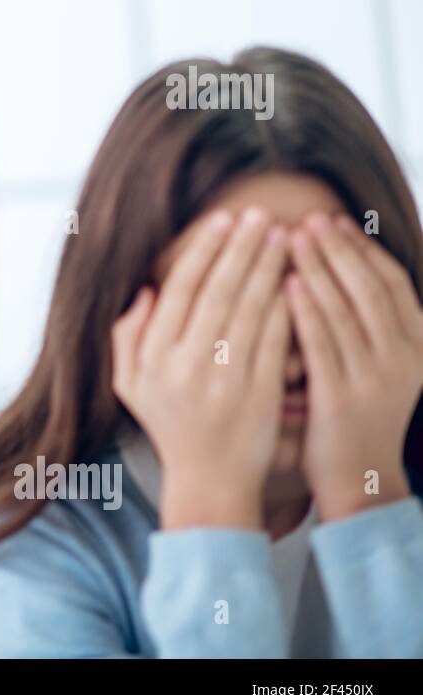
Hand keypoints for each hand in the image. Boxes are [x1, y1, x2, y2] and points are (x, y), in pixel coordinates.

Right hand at [111, 207, 290, 529]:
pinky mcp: (261, 392)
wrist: (210, 480)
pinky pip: (276, 338)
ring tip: (281, 235)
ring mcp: (226, 379)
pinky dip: (287, 304)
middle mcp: (187, 365)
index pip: (180, 290)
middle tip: (256, 214)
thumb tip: (145, 290)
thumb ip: (126, 335)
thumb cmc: (170, 424)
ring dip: (268, 266)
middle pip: (219, 291)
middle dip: (240, 247)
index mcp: (154, 358)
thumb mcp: (130, 383)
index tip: (220, 221)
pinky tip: (296, 277)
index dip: (202, 251)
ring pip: (251, 309)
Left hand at [284, 212, 421, 519]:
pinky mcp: (342, 397)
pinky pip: (322, 343)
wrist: (359, 477)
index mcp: (416, 344)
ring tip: (293, 236)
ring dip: (318, 267)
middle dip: (338, 248)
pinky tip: (285, 283)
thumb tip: (340, 267)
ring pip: (344, 309)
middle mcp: (403, 357)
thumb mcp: (379, 364)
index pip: (390, 282)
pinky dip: (305, 309)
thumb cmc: (356, 414)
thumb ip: (368, 322)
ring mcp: (375, 378)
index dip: (363, 249)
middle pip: (368, 288)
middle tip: (311, 217)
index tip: (336, 220)